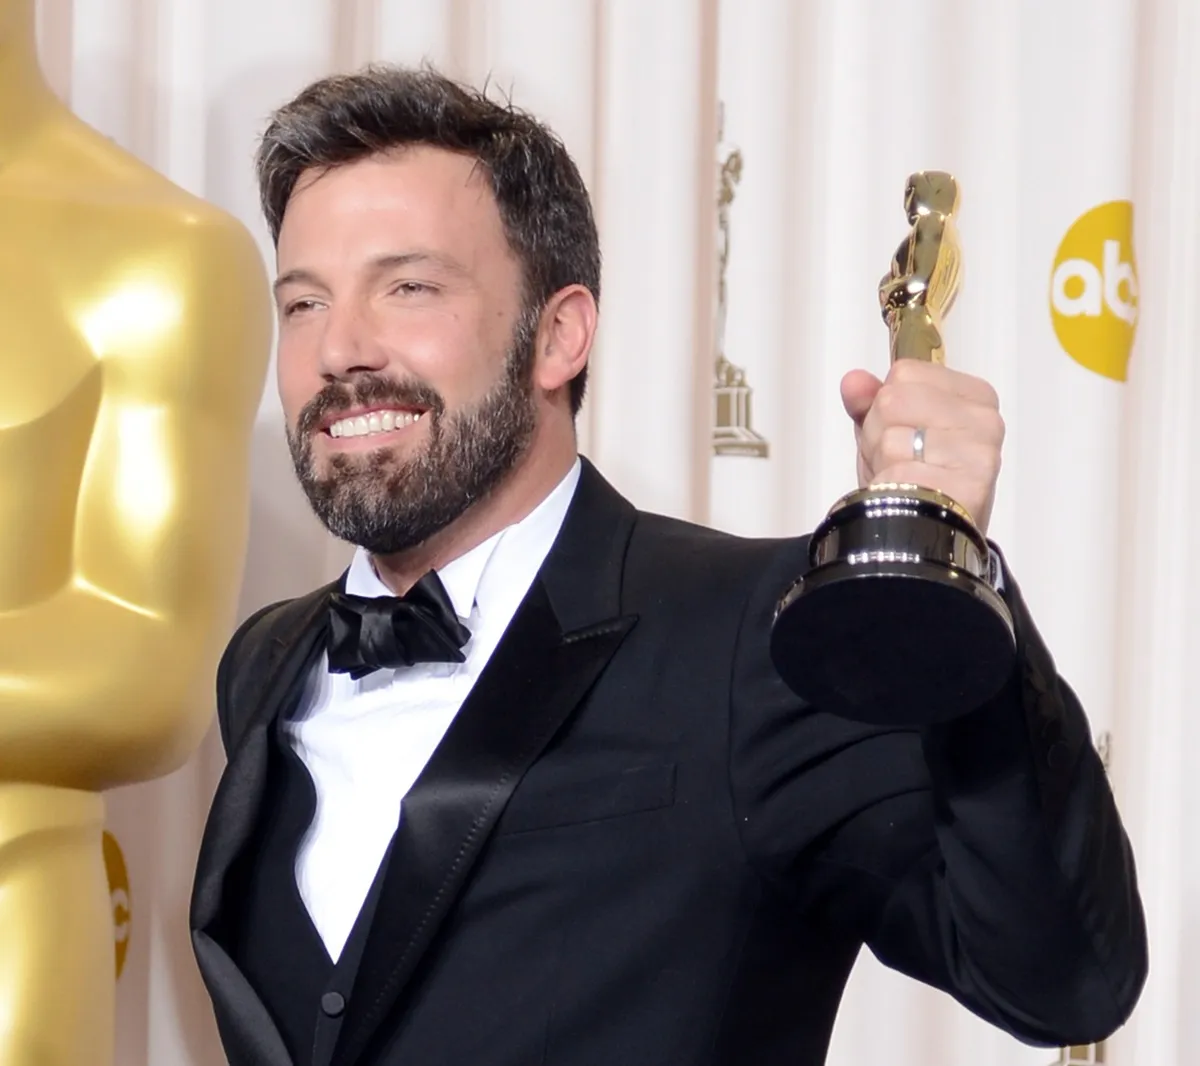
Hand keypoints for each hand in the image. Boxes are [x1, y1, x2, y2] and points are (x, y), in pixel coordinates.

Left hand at [840, 359, 1003, 533]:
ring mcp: (977, 451)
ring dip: (884, 464)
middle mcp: (983, 419)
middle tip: (901, 461)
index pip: (904, 372)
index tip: (904, 433)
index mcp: (973, 395)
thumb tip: (853, 381)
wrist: (935, 539)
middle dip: (880, 434)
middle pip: (893, 399)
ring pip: (892, 437)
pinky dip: (891, 488)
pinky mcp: (967, 485)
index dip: (886, 405)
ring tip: (906, 480)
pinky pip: (899, 474)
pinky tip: (909, 497)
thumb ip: (870, 402)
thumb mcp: (891, 433)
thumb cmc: (919, 482)